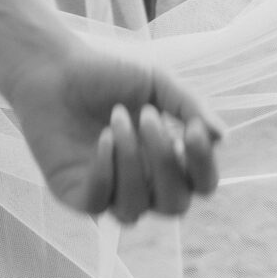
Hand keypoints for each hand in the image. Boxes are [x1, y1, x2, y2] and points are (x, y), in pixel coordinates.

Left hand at [7, 38, 221, 222]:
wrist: (54, 68)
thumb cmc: (108, 76)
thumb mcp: (155, 82)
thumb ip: (189, 106)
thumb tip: (222, 137)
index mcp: (168, 162)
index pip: (202, 184)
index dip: (203, 165)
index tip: (193, 129)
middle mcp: (143, 185)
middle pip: (174, 205)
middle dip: (163, 162)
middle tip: (145, 116)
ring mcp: (110, 194)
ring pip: (136, 209)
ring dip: (130, 162)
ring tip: (116, 119)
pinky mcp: (77, 196)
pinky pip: (98, 203)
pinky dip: (104, 171)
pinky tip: (102, 138)